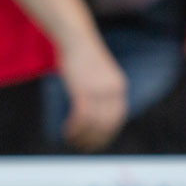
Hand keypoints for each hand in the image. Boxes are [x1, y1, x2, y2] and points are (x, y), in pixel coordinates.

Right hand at [57, 37, 127, 151]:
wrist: (76, 39)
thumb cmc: (83, 56)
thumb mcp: (98, 74)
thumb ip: (100, 91)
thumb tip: (92, 108)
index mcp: (119, 87)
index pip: (117, 118)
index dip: (107, 134)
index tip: (96, 143)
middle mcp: (113, 91)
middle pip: (106, 124)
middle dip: (94, 139)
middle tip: (81, 146)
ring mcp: (99, 91)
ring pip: (93, 123)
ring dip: (81, 135)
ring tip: (70, 139)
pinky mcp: (83, 90)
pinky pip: (81, 116)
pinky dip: (74, 127)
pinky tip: (66, 131)